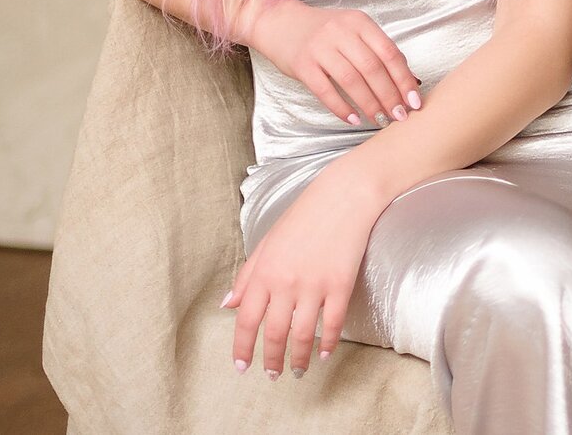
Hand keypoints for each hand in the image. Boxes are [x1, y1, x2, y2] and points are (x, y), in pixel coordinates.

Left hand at [223, 164, 382, 378]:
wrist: (344, 195)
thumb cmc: (305, 215)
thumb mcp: (267, 242)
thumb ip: (247, 275)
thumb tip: (227, 305)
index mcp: (264, 272)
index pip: (246, 320)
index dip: (242, 347)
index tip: (242, 366)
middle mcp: (286, 283)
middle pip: (274, 333)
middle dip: (271, 360)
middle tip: (272, 376)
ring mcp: (314, 285)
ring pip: (302, 335)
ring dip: (298, 359)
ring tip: (296, 372)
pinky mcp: (340, 285)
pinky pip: (332, 324)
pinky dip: (329, 343)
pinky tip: (325, 354)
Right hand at [244, 0, 423, 127]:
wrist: (280, 23)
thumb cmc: (324, 31)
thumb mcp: (353, 31)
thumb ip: (377, 50)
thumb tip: (408, 80)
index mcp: (360, 22)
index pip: (389, 52)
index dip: (404, 79)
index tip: (414, 100)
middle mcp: (341, 32)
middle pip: (372, 68)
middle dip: (390, 95)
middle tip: (400, 116)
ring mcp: (320, 48)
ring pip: (351, 80)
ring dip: (369, 104)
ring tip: (380, 119)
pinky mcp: (302, 65)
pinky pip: (325, 90)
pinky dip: (342, 107)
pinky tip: (354, 119)